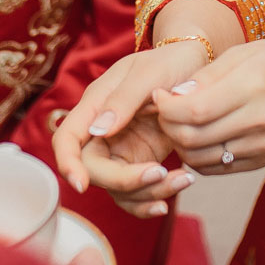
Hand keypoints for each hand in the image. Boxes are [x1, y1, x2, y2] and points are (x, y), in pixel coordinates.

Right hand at [52, 41, 208, 216]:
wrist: (197, 68)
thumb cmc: (170, 62)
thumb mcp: (149, 73)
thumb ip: (123, 99)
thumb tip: (99, 130)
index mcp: (96, 105)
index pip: (67, 139)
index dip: (68, 163)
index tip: (82, 184)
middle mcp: (103, 132)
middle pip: (94, 170)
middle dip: (124, 180)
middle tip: (160, 172)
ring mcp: (122, 149)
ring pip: (118, 188)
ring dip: (146, 192)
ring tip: (184, 180)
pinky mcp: (141, 161)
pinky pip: (136, 192)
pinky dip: (150, 199)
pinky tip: (167, 202)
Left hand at [152, 40, 264, 174]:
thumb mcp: (244, 53)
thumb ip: (207, 76)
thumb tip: (173, 96)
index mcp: (254, 86)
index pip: (196, 110)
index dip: (167, 107)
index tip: (159, 95)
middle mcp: (260, 121)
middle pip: (193, 138)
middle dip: (167, 126)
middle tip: (164, 110)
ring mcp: (262, 146)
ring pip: (200, 158)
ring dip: (178, 144)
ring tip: (178, 122)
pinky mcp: (261, 161)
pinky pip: (215, 167)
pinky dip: (196, 156)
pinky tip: (197, 136)